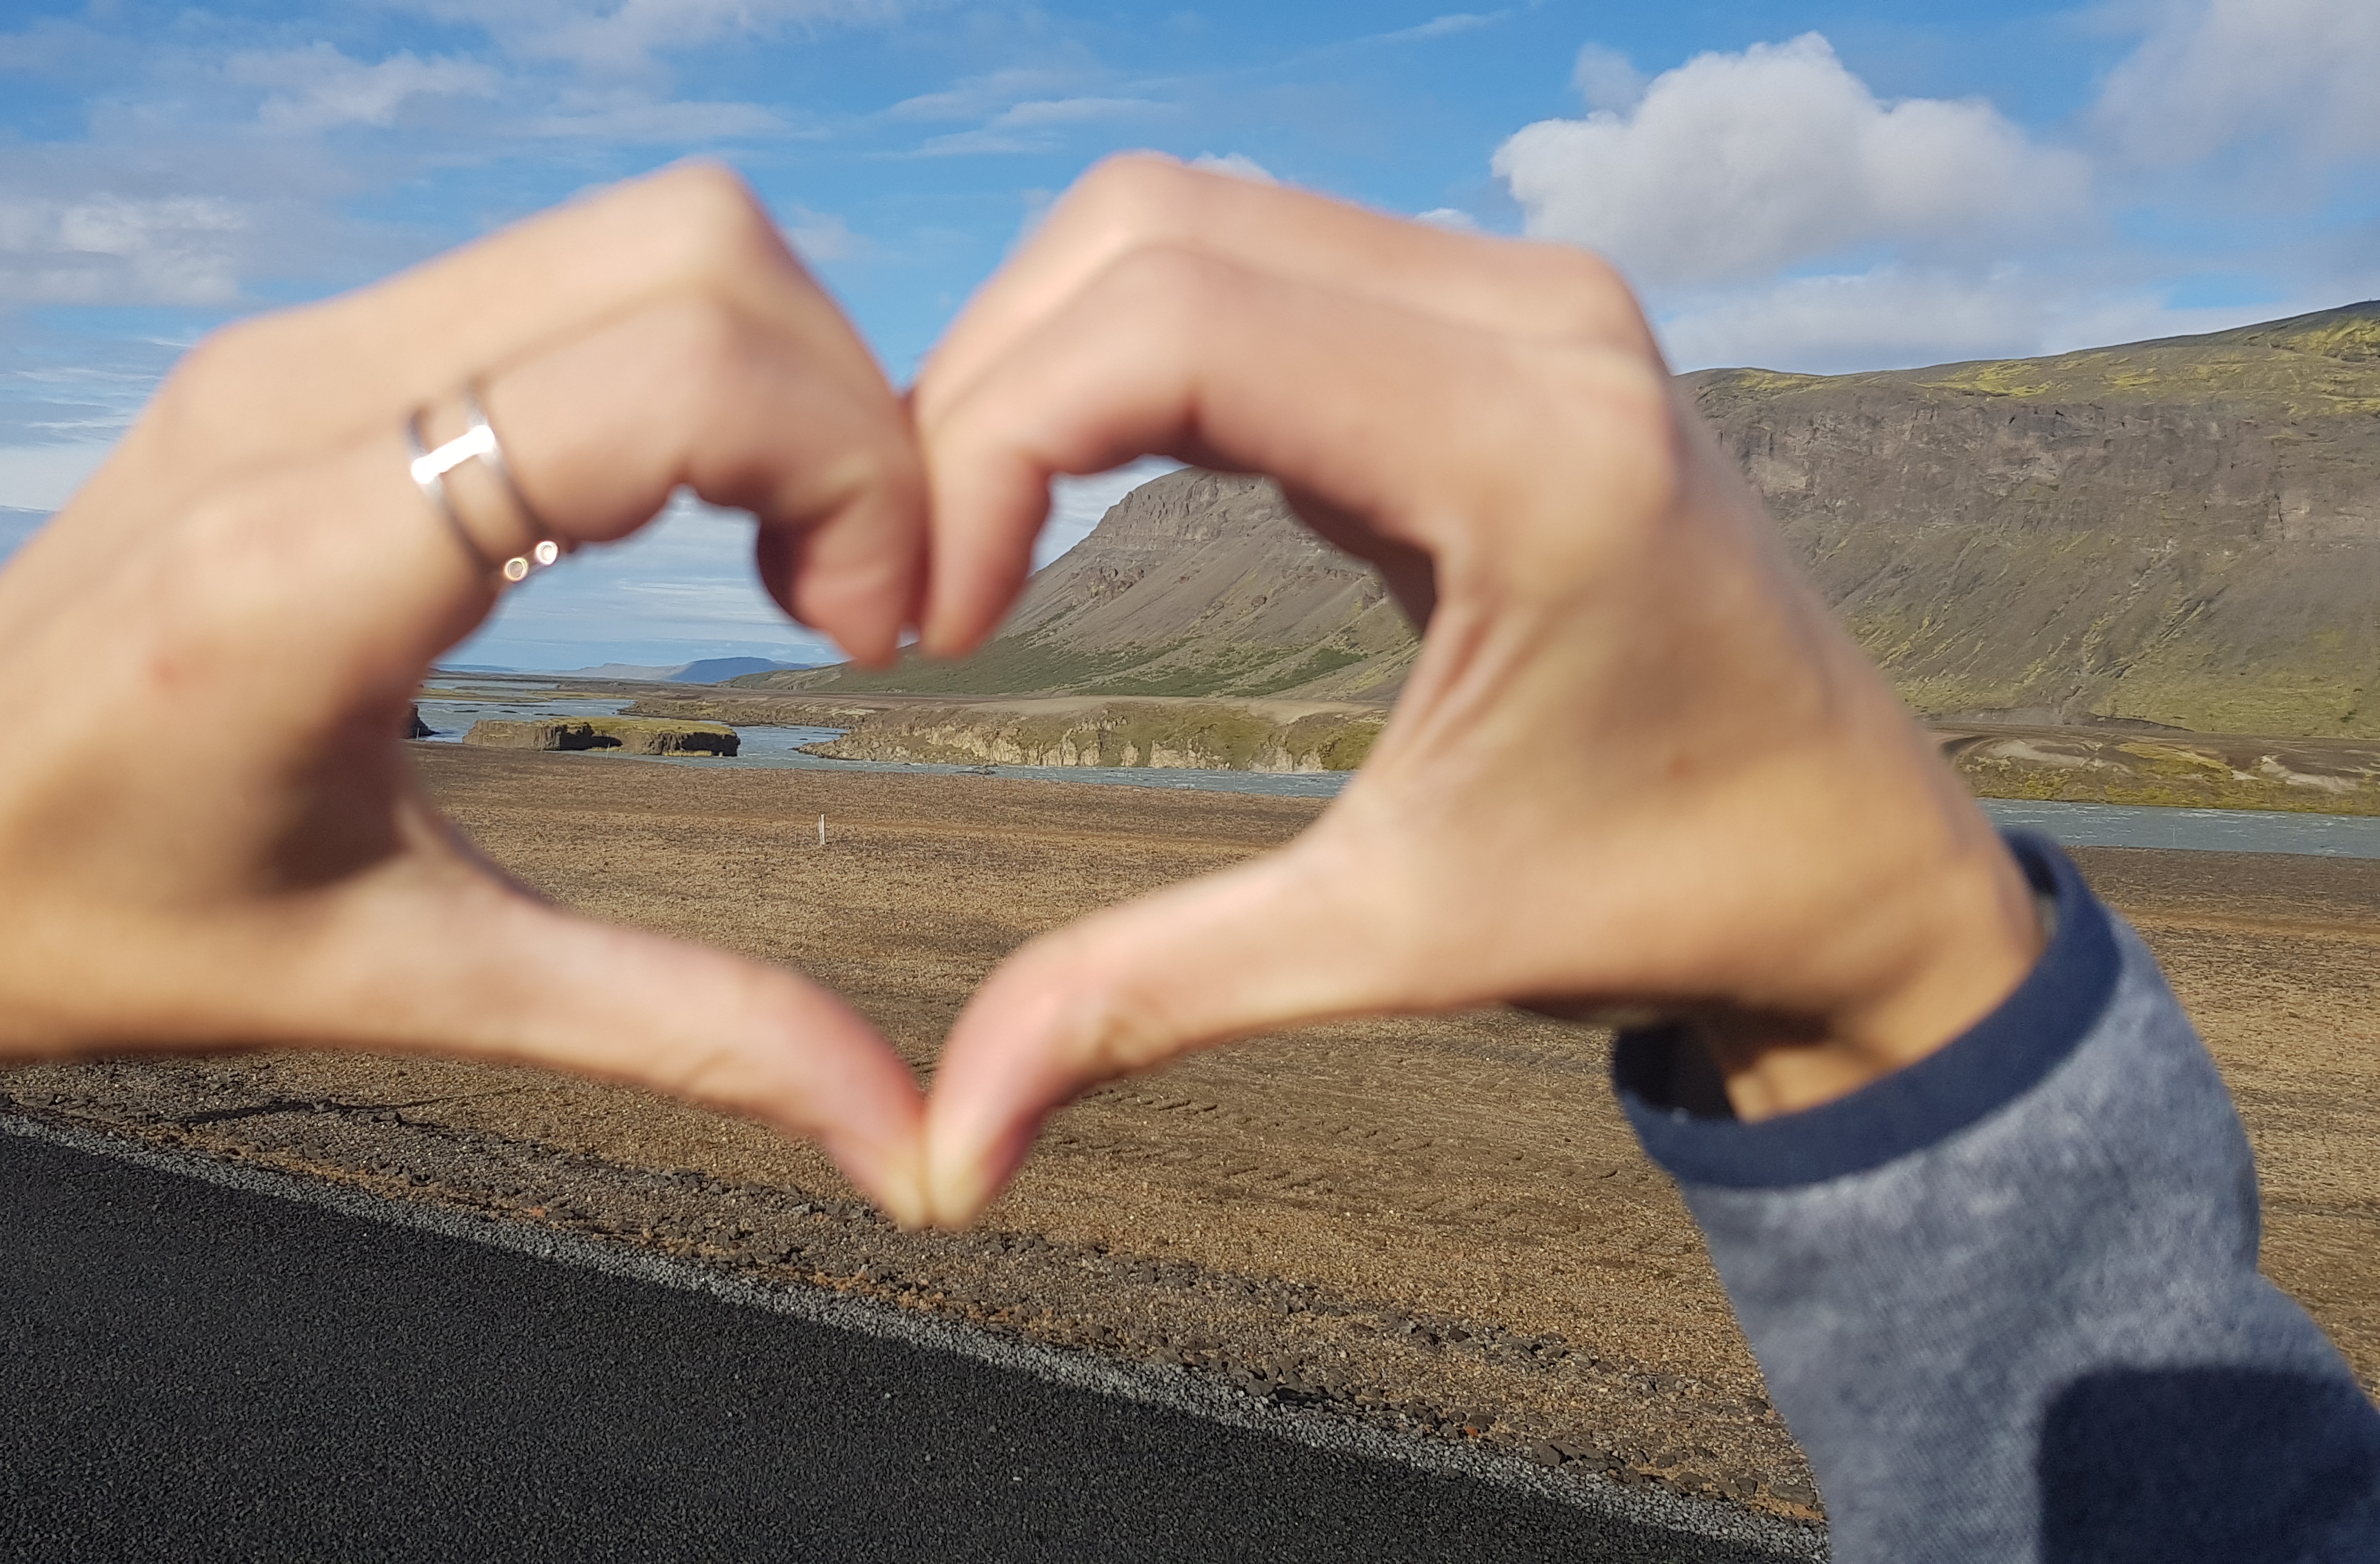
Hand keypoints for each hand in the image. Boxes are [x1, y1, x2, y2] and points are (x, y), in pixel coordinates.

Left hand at [0, 164, 934, 1219]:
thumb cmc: (96, 933)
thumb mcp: (405, 985)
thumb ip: (678, 1030)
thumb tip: (902, 1138)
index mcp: (311, 564)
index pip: (670, 372)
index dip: (850, 471)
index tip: (869, 635)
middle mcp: (297, 403)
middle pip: (694, 242)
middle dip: (847, 404)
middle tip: (849, 597)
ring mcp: (289, 350)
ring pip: (640, 231)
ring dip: (773, 376)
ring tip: (785, 559)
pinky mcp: (294, 351)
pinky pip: (560, 272)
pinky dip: (683, 364)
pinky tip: (678, 518)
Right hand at [912, 155, 2042, 1224]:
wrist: (1859, 864)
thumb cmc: (1662, 898)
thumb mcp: (1390, 943)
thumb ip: (1144, 1000)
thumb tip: (941, 1154)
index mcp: (1532, 452)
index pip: (1171, 325)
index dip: (989, 447)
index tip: (935, 628)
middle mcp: (1537, 322)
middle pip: (1149, 228)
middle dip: (984, 385)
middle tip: (924, 577)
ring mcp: (1524, 299)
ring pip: (1187, 221)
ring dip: (1044, 359)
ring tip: (977, 538)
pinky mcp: (1499, 320)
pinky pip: (1257, 261)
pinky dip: (1128, 353)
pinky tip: (1077, 490)